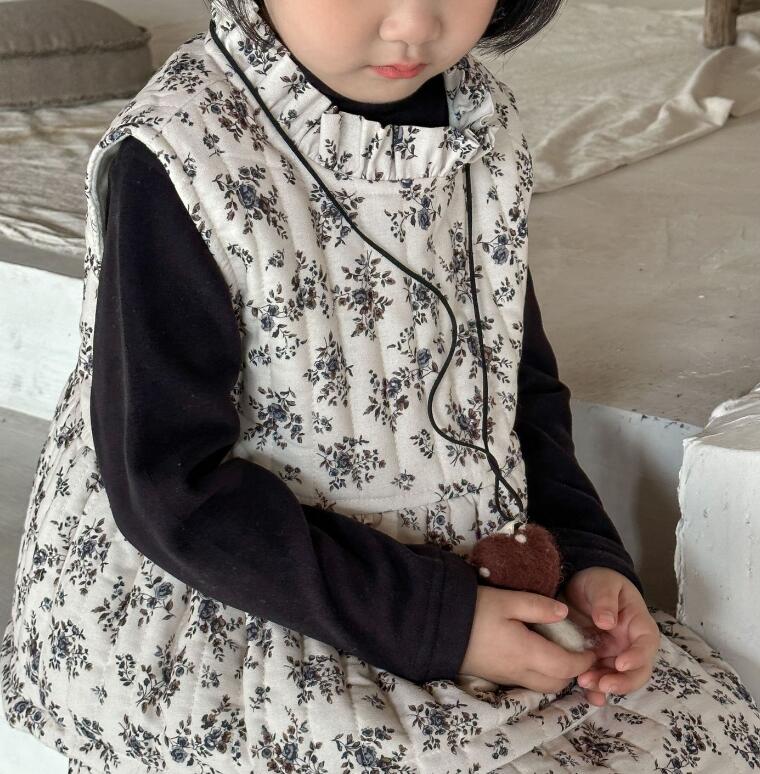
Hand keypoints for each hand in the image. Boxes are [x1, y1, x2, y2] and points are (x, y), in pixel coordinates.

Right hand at [459, 585, 597, 692]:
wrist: (436, 627)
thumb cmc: (473, 610)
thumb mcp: (506, 600)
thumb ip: (538, 606)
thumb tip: (565, 612)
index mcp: (527, 653)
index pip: (567, 666)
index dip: (584, 659)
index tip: (592, 646)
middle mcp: (519, 672)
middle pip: (557, 682)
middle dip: (573, 670)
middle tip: (578, 649)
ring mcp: (506, 677)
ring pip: (543, 685)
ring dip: (557, 674)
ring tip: (560, 651)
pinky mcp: (496, 676)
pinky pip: (527, 681)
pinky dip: (541, 673)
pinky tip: (537, 653)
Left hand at [559, 567, 659, 705]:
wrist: (581, 584)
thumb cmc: (600, 581)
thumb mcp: (603, 584)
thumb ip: (605, 601)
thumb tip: (607, 622)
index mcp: (638, 625)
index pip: (646, 645)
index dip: (637, 657)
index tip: (621, 663)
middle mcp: (630, 644)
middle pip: (637, 671)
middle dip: (623, 682)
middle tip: (603, 684)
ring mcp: (614, 654)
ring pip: (617, 678)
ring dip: (604, 686)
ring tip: (584, 683)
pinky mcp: (597, 660)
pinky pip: (599, 677)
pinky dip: (594, 688)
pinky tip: (585, 692)